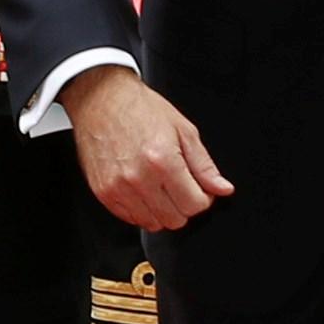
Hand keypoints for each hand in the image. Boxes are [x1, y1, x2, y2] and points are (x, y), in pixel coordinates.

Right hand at [64, 66, 230, 230]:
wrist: (101, 100)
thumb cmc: (140, 109)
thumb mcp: (183, 130)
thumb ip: (204, 165)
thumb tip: (223, 189)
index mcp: (164, 160)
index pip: (194, 205)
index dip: (203, 198)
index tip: (198, 188)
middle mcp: (140, 178)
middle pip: (175, 219)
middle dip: (183, 205)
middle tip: (179, 185)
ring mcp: (119, 188)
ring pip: (153, 223)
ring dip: (162, 210)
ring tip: (159, 186)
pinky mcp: (104, 193)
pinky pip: (130, 218)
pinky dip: (141, 209)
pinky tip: (142, 188)